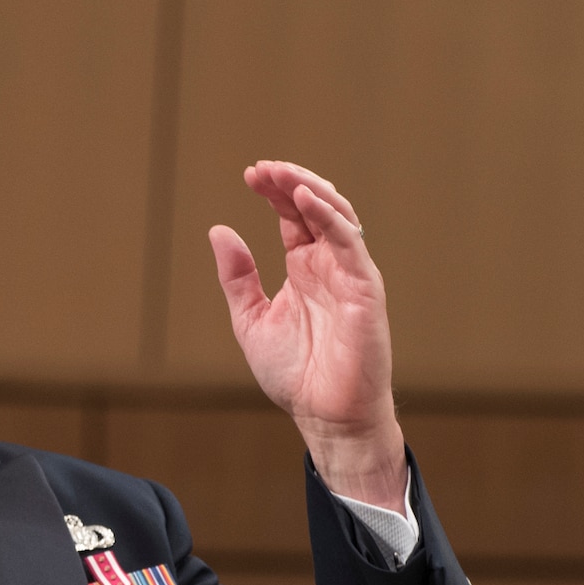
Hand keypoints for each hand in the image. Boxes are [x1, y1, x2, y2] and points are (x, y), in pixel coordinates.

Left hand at [209, 161, 406, 509]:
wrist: (325, 416)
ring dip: (310, 189)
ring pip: (337, 215)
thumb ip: (237, 277)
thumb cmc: (295, 375)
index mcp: (305, 268)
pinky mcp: (365, 289)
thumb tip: (218, 231)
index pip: (292, 215)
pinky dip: (329, 217)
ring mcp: (350, 274)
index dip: (274, 190)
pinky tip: (304, 200)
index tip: (250, 174)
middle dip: (289, 181)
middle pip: (315, 206)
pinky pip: (350, 243)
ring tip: (282, 175)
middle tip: (261, 168)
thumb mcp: (251, 320)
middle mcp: (329, 265)